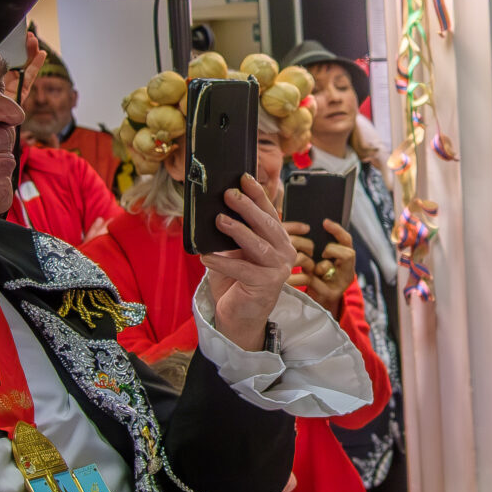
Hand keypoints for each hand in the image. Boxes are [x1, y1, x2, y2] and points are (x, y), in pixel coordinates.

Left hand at [202, 175, 299, 350]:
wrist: (239, 315)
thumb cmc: (235, 280)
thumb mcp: (233, 251)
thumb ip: (231, 233)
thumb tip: (215, 209)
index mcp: (279, 240)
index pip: (269, 212)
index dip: (257, 194)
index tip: (243, 177)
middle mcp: (285, 252)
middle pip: (267, 225)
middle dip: (248, 207)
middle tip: (229, 194)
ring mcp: (279, 269)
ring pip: (258, 245)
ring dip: (238, 231)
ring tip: (219, 220)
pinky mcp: (267, 285)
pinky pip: (242, 270)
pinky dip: (223, 262)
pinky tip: (206, 257)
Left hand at [288, 220, 356, 308]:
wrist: (316, 304)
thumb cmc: (316, 278)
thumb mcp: (319, 261)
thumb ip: (319, 248)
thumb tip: (306, 228)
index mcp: (345, 261)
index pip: (347, 241)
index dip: (338, 231)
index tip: (325, 222)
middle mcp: (347, 272)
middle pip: (348, 253)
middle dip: (331, 250)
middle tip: (321, 254)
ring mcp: (340, 284)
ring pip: (328, 266)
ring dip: (317, 266)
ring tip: (312, 271)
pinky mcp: (330, 294)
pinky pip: (314, 281)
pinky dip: (304, 278)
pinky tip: (300, 280)